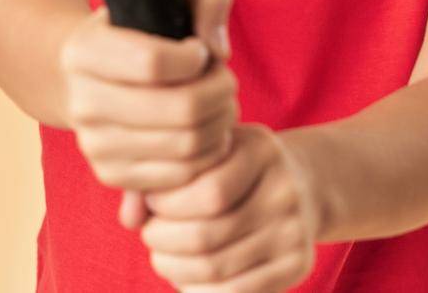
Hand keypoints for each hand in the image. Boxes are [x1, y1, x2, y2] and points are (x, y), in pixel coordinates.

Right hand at [59, 0, 235, 196]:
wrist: (89, 78)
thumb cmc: (139, 31)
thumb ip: (208, 2)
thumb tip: (218, 51)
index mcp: (83, 50)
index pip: (152, 62)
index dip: (194, 57)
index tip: (199, 51)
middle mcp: (80, 101)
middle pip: (180, 109)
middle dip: (220, 93)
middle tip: (225, 81)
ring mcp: (93, 143)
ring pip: (187, 146)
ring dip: (221, 124)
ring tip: (220, 104)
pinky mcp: (110, 174)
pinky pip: (180, 176)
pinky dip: (207, 155)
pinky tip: (205, 130)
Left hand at [138, 124, 319, 291]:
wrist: (298, 185)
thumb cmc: (228, 167)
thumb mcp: (201, 156)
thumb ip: (160, 177)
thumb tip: (128, 218)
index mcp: (260, 149)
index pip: (205, 192)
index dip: (165, 205)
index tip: (150, 203)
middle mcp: (285, 189)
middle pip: (208, 234)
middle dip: (163, 240)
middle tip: (149, 235)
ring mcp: (296, 231)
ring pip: (217, 268)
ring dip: (175, 268)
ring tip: (162, 257)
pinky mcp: (299, 265)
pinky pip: (236, 292)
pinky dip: (198, 290)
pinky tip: (185, 277)